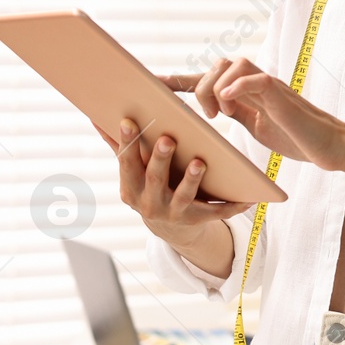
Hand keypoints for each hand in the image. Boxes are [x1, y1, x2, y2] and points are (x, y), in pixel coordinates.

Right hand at [97, 117, 249, 245]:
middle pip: (155, 180)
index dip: (127, 144)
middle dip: (160, 160)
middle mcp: (149, 204)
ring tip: (200, 162)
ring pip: (184, 196)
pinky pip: (217, 212)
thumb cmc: (149, 187)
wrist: (170, 227)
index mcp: (131, 188)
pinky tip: (249, 196)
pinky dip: (233, 205)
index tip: (127, 121)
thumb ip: (118, 146)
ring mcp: (174, 213)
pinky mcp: (198, 220)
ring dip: (192, 180)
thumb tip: (95, 116)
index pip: (127, 164)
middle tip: (168, 139)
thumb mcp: (133, 171)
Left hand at [159, 57, 344, 172]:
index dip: (180, 80)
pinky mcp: (282, 94)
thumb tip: (211, 114)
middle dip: (200, 86)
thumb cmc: (298, 138)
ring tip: (221, 115)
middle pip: (218, 64)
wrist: (330, 147)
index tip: (153, 84)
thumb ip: (239, 114)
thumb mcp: (258, 127)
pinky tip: (228, 103)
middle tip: (208, 117)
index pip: (209, 78)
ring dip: (216, 88)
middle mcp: (257, 82)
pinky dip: (237, 85)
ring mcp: (270, 85)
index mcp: (248, 91)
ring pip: (232, 65)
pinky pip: (254, 78)